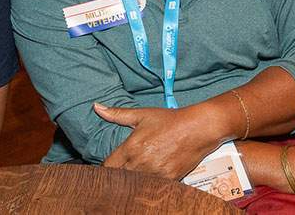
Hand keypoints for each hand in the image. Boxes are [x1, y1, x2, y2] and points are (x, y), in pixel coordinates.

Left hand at [94, 102, 225, 179]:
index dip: (105, 168)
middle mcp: (141, 162)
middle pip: (120, 177)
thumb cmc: (169, 120)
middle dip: (117, 176)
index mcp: (131, 147)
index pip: (109, 166)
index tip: (106, 168)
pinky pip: (153, 187)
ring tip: (132, 177)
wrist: (197, 128)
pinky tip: (147, 180)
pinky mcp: (169, 179)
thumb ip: (117, 114)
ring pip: (136, 184)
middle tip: (117, 173)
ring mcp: (156, 173)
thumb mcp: (141, 115)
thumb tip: (96, 107)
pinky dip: (149, 184)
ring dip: (132, 181)